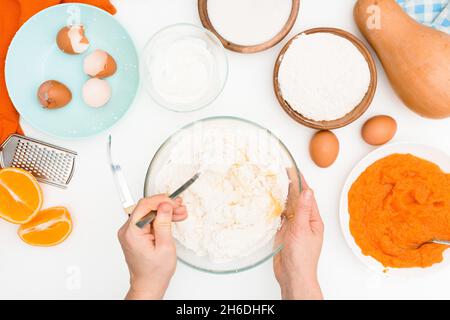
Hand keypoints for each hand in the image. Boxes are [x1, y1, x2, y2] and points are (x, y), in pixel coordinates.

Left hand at [118, 194, 186, 299]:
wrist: (149, 284)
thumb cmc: (155, 271)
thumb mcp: (165, 246)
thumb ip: (164, 223)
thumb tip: (164, 205)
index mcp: (132, 233)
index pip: (144, 205)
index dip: (161, 201)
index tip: (174, 202)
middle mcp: (128, 230)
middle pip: (146, 208)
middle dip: (165, 205)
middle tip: (180, 207)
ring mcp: (131, 232)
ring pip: (149, 213)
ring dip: (165, 211)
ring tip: (180, 213)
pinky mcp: (136, 234)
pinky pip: (148, 220)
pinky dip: (161, 218)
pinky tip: (172, 218)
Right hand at [274, 172, 323, 299]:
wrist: (293, 276)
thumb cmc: (302, 257)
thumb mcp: (302, 229)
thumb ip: (302, 209)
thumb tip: (307, 191)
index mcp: (313, 220)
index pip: (307, 196)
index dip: (300, 182)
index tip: (293, 170)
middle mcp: (304, 222)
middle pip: (297, 200)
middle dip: (291, 187)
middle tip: (282, 173)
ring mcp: (293, 228)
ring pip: (288, 208)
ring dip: (282, 197)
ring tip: (276, 183)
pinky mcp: (284, 234)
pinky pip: (280, 218)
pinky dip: (276, 209)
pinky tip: (271, 203)